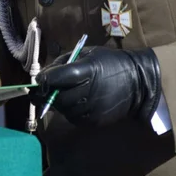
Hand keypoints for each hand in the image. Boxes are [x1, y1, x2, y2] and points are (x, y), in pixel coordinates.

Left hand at [33, 46, 160, 127]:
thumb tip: (43, 75)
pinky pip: (73, 118)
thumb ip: (64, 63)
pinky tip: (76, 102)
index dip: (44, 80)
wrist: (138, 82)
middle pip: (57, 97)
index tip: (37, 81)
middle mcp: (89, 91)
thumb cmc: (110, 63)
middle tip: (43, 90)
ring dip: (58, 103)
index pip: (58, 78)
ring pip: (63, 110)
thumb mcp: (88, 54)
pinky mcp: (95, 121)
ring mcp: (92, 109)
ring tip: (65, 94)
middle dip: (47, 94)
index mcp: (88, 70)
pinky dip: (69, 111)